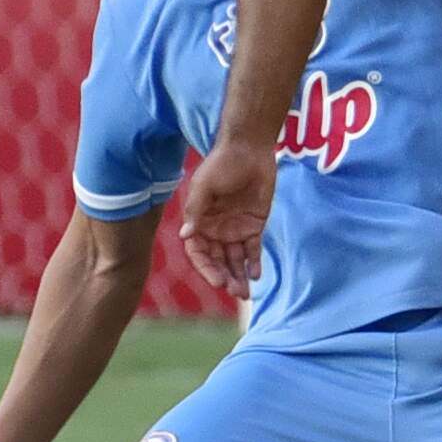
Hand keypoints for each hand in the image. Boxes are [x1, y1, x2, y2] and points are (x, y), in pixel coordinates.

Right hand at [181, 139, 277, 295]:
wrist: (249, 148)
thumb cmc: (221, 164)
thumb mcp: (205, 186)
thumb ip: (196, 210)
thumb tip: (186, 235)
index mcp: (198, 222)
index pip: (198, 253)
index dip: (206, 268)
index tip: (217, 281)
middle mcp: (215, 230)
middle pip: (217, 261)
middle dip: (225, 278)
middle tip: (236, 292)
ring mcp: (235, 229)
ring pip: (235, 260)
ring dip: (239, 276)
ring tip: (245, 293)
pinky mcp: (254, 225)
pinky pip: (253, 250)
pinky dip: (254, 263)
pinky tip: (256, 275)